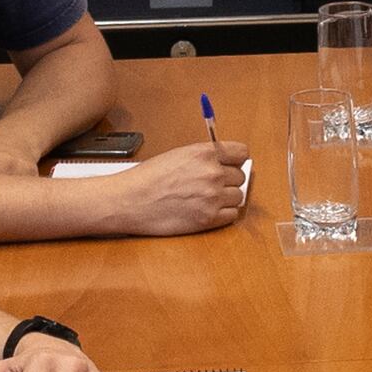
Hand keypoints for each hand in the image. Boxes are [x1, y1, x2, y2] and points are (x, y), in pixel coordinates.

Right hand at [89, 135, 249, 235]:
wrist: (129, 201)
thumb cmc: (148, 177)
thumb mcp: (179, 155)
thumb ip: (205, 157)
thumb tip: (226, 162)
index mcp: (205, 153)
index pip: (241, 153)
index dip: (236, 159)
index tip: (231, 164)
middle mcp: (213, 174)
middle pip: (240, 176)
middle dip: (228, 180)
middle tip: (209, 185)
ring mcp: (213, 197)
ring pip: (238, 196)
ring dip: (226, 198)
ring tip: (205, 198)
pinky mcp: (209, 219)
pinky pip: (232, 215)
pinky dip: (223, 214)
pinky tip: (206, 210)